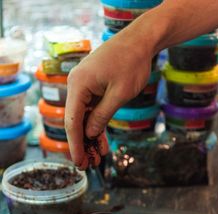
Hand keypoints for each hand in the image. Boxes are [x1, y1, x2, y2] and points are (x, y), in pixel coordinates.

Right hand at [65, 23, 152, 168]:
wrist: (140, 40)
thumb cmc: (131, 63)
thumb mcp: (119, 94)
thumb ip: (102, 116)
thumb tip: (89, 134)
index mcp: (78, 85)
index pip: (72, 121)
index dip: (75, 145)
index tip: (79, 162)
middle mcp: (76, 85)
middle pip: (76, 121)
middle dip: (83, 144)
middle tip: (89, 165)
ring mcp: (84, 86)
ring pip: (85, 118)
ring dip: (91, 137)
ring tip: (97, 157)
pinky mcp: (93, 87)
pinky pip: (92, 110)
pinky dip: (97, 125)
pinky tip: (101, 141)